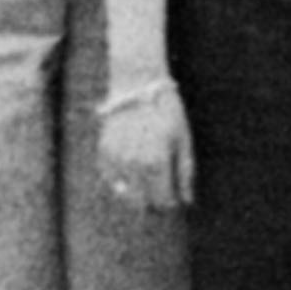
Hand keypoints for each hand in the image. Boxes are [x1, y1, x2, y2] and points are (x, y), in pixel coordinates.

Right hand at [100, 75, 195, 210]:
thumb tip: (187, 201)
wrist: (138, 85)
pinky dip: (121, 182)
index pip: (163, 201)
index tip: (176, 199)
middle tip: (162, 194)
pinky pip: (110, 180)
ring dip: (136, 195)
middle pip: (141, 204)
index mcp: (156, 164)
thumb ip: (185, 173)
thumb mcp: (183, 140)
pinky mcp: (103, 153)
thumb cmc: (167, 112)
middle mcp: (133, 166)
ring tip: (148, 183)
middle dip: (153, 204)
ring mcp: (115, 160)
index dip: (171, 204)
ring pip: (123, 195)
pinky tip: (133, 172)